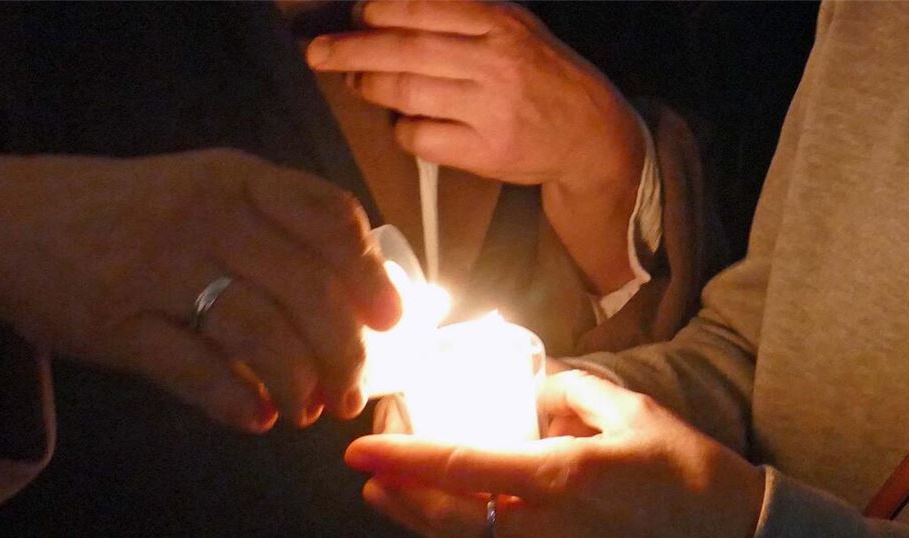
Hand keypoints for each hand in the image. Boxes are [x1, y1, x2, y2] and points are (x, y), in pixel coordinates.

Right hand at [0, 149, 400, 431]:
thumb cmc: (138, 213)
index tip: (392, 321)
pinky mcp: (118, 323)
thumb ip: (282, 225)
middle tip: (354, 391)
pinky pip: (196, 369)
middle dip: (346, 352)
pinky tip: (260, 418)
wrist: (18, 222)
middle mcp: (206, 215)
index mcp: (240, 179)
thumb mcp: (211, 190)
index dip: (371, 276)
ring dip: (300, 381)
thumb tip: (366, 295)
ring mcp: (158, 267)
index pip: (330, 219)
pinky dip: (238, 401)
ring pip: (260, 331)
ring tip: (310, 409)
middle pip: (308, 287)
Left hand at [306, 0, 645, 290]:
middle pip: (406, 50)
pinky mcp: (486, 152)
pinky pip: (422, 137)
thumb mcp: (516, 29)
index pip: (423, 10)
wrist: (590, 134)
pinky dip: (402, 130)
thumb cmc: (542, 76)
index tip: (355, 15)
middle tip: (318, 52)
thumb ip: (465, 16)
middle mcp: (495, 62)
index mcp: (500, 23)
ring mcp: (490, 109)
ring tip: (355, 84)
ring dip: (370, 88)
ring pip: (408, 94)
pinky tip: (402, 123)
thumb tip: (390, 10)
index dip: (378, 12)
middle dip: (352, 50)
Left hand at [345, 371, 763, 537]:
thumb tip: (535, 389)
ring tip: (393, 500)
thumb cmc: (690, 473)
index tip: (360, 450)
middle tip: (367, 479)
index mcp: (562, 478)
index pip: (463, 467)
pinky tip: (461, 519)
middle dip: (401, 500)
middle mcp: (548, 528)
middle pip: (452, 521)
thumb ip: (574, 393)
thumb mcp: (636, 412)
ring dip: (427, 523)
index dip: (405, 458)